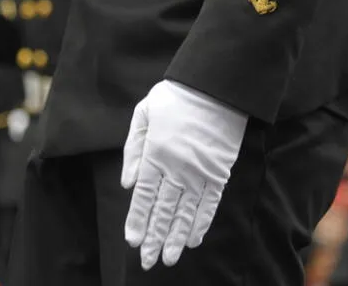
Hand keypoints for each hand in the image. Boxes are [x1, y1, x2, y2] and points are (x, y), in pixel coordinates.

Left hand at [121, 80, 247, 269]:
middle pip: (164, 210)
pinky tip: (193, 240)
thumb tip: (128, 184)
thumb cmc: (175, 97)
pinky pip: (210, 204)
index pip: (144, 196)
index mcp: (155, 154)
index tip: (133, 241)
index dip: (138, 221)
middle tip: (148, 261)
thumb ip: (133, 149)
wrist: (215, 87)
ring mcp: (200, 172)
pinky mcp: (219, 172)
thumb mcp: (142, 114)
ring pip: (186, 213)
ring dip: (176, 238)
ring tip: (169, 259)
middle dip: (155, 238)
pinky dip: (201, 223)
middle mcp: (177, 169)